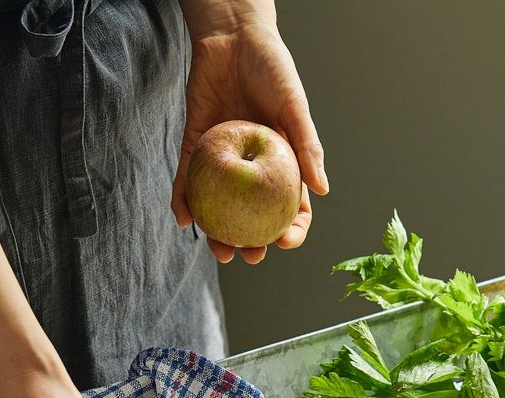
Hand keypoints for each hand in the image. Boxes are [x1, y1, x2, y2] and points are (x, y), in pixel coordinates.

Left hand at [172, 1, 328, 264]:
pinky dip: (184, 199)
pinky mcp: (196, 146)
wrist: (232, 35)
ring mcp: (223, 161)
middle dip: (253, 244)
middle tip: (250, 256)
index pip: (291, 207)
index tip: (284, 242)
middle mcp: (253, 169)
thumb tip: (322, 191)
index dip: (291, 230)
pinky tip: (182, 218)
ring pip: (220, 207)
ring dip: (218, 234)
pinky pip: (188, 179)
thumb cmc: (271, 67)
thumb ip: (307, 146)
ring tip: (219, 250)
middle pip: (254, 217)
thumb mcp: (293, 106)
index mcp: (283, 163)